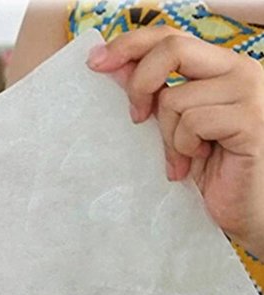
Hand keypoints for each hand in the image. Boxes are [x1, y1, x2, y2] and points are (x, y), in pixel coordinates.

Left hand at [87, 26, 263, 259]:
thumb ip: (151, 94)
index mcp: (218, 67)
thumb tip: (113, 66)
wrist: (242, 208)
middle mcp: (238, 70)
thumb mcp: (172, 127)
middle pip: (172, 49)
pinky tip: (196, 162)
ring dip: (168, 136)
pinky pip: (194, 122)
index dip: (130, 44)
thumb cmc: (207, 169)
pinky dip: (184, 148)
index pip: (170, 36)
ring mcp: (249, 93)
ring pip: (176, 97)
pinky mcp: (250, 120)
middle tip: (136, 117)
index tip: (96, 62)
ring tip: (181, 158)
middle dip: (140, 84)